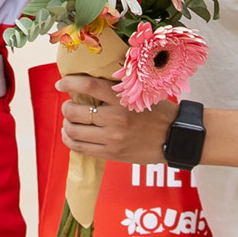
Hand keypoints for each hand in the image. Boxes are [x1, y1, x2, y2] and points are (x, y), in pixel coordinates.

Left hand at [56, 73, 173, 165]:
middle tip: (69, 105)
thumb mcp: (140, 94)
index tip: (61, 82)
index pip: (88, 86)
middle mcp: (115, 119)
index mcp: (123, 100)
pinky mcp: (111, 154)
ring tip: (69, 121)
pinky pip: (80, 148)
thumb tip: (88, 84)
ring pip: (73, 131)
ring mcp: (112, 139)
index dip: (69, 82)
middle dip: (66, 107)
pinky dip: (69, 140)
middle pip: (75, 111)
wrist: (176, 137)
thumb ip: (116, 90)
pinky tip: (70, 134)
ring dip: (66, 124)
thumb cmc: (158, 112)